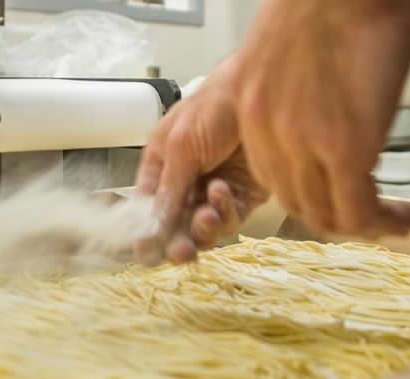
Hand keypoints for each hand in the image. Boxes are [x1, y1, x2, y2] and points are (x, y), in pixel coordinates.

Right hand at [134, 61, 267, 264]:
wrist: (263, 92)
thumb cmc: (214, 107)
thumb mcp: (181, 148)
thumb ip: (167, 192)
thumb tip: (147, 232)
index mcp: (161, 164)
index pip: (148, 208)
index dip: (146, 233)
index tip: (147, 256)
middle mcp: (185, 181)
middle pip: (176, 225)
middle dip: (177, 240)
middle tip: (181, 252)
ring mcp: (214, 190)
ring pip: (203, 228)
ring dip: (203, 228)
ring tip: (207, 216)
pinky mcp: (244, 196)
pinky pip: (230, 218)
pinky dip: (225, 211)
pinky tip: (223, 193)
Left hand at [231, 0, 409, 236]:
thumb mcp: (290, 55)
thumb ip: (297, 98)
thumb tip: (325, 120)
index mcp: (250, 113)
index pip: (275, 178)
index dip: (310, 194)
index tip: (339, 195)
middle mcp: (268, 134)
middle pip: (297, 203)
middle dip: (335, 215)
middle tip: (370, 212)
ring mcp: (303, 143)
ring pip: (327, 215)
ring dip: (363, 225)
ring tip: (393, 219)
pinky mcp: (344, 145)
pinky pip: (359, 209)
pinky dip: (384, 222)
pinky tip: (406, 217)